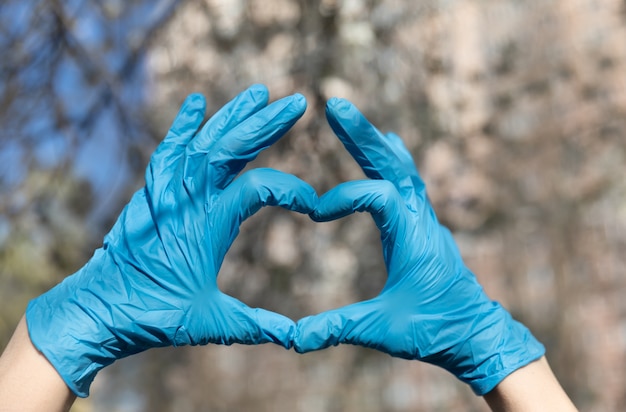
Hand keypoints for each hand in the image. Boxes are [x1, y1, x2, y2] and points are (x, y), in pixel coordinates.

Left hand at [25, 85, 316, 396]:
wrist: (99, 310)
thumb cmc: (156, 316)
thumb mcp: (213, 324)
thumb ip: (258, 325)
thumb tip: (297, 337)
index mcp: (209, 225)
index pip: (257, 189)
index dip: (290, 190)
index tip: (312, 204)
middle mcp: (188, 199)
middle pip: (231, 149)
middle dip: (266, 124)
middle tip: (296, 102)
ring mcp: (167, 191)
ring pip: (204, 142)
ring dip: (233, 116)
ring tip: (259, 92)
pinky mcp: (152, 192)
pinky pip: (168, 149)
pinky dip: (184, 124)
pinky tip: (198, 102)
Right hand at [294, 98, 544, 394]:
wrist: (477, 336)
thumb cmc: (434, 331)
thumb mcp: (382, 330)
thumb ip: (337, 328)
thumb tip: (291, 338)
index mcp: (413, 235)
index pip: (377, 195)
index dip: (343, 197)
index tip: (314, 214)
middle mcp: (421, 219)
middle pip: (392, 164)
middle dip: (362, 135)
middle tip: (335, 104)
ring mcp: (424, 219)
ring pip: (400, 168)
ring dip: (373, 143)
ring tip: (349, 118)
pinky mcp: (422, 226)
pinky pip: (407, 182)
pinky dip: (390, 161)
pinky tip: (386, 147)